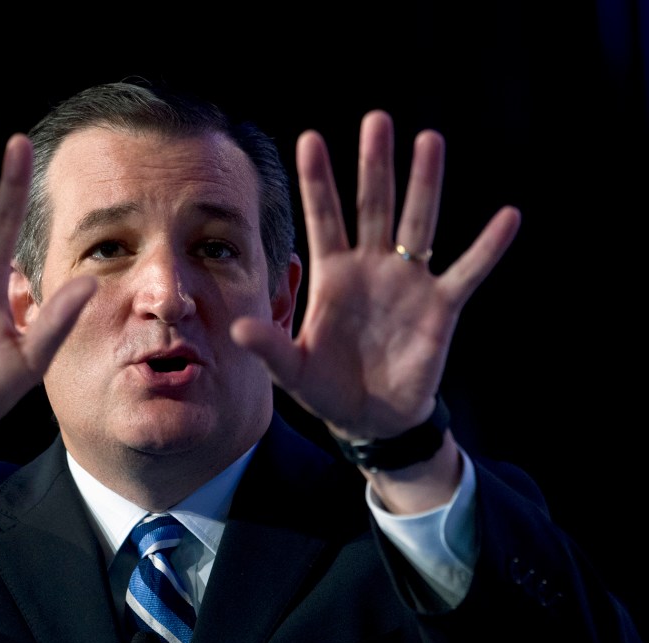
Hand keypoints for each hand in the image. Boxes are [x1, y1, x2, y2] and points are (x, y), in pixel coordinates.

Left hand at [232, 110, 519, 440]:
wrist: (370, 418)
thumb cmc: (326, 387)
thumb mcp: (292, 370)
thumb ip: (270, 346)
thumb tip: (238, 328)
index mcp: (333, 274)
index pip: (323, 217)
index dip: (317, 181)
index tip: (309, 139)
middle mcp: (371, 267)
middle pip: (373, 206)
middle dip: (374, 165)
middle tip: (376, 121)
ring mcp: (408, 282)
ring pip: (419, 223)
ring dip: (425, 184)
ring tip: (429, 140)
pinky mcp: (440, 307)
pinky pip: (467, 272)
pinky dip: (487, 248)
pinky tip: (508, 217)